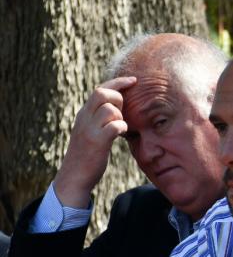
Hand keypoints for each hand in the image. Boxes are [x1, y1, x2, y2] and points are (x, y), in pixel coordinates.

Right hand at [54, 77, 136, 207]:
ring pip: (110, 109)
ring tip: (119, 129)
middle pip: (103, 93)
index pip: (100, 89)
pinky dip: (122, 128)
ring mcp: (89, 129)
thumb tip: (117, 108)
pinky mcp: (96, 142)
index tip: (134, 81)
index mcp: (84, 114)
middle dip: (119, 99)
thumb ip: (100, 118)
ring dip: (121, 117)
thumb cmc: (88, 154)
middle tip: (122, 114)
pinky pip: (115, 126)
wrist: (74, 176)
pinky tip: (121, 136)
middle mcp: (84, 118)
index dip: (118, 82)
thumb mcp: (91, 131)